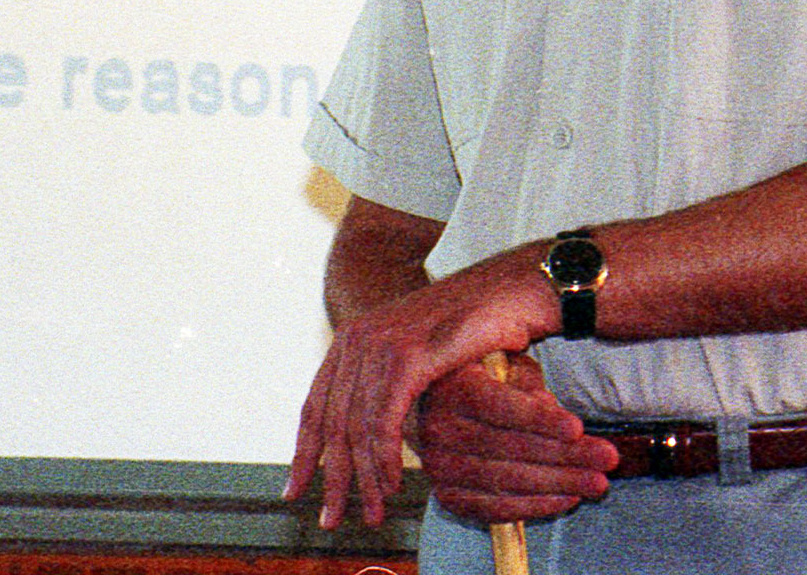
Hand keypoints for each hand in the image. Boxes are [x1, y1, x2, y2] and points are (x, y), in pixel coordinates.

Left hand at [284, 248, 556, 529]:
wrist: (510, 285)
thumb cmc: (474, 326)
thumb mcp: (421, 356)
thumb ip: (391, 385)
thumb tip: (372, 437)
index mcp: (353, 340)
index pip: (315, 406)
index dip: (303, 452)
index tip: (295, 490)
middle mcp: (357, 339)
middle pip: (329, 422)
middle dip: (331, 477)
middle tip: (331, 520)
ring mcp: (379, 344)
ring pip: (355, 427)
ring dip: (363, 479)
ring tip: (374, 512)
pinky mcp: (407, 355)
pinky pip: (383, 420)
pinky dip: (385, 458)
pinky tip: (393, 484)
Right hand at [410, 355, 616, 523]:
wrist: (435, 407)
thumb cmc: (480, 378)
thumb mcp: (500, 359)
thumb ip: (523, 376)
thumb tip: (548, 406)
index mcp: (452, 387)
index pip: (501, 407)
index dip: (541, 419)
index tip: (578, 428)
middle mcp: (439, 429)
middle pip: (511, 447)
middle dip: (566, 455)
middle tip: (607, 458)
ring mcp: (440, 467)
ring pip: (508, 480)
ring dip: (559, 483)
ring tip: (597, 482)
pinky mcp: (448, 495)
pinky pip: (497, 508)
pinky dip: (536, 506)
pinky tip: (568, 498)